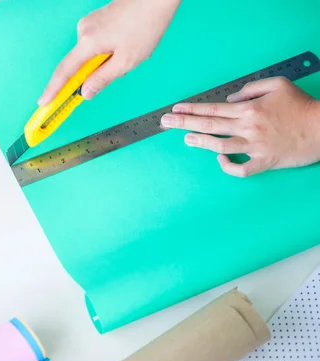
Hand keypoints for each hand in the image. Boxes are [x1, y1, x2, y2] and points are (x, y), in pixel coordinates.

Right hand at [38, 0, 180, 104]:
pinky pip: (96, 43)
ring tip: (130, 51)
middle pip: (80, 63)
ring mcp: (90, 23)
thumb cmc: (145, 25)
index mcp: (89, 42)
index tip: (44, 102)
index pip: (65, 71)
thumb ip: (102, 79)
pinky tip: (127, 43)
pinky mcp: (97, 20)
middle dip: (96, 72)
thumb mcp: (126, 61)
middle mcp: (84, 30)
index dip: (53, 89)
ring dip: (106, 60)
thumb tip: (86, 92)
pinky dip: (108, 50)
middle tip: (120, 69)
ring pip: (90, 53)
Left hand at [160, 77, 319, 176]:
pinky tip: (219, 160)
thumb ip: (250, 89)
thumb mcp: (277, 85)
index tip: (174, 109)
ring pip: (220, 147)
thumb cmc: (301, 106)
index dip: (191, 109)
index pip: (213, 109)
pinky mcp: (264, 162)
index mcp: (249, 109)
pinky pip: (241, 170)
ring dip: (200, 143)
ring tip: (186, 139)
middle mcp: (248, 128)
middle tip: (164, 123)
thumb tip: (229, 99)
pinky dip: (228, 167)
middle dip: (184, 123)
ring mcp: (255, 147)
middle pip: (209, 126)